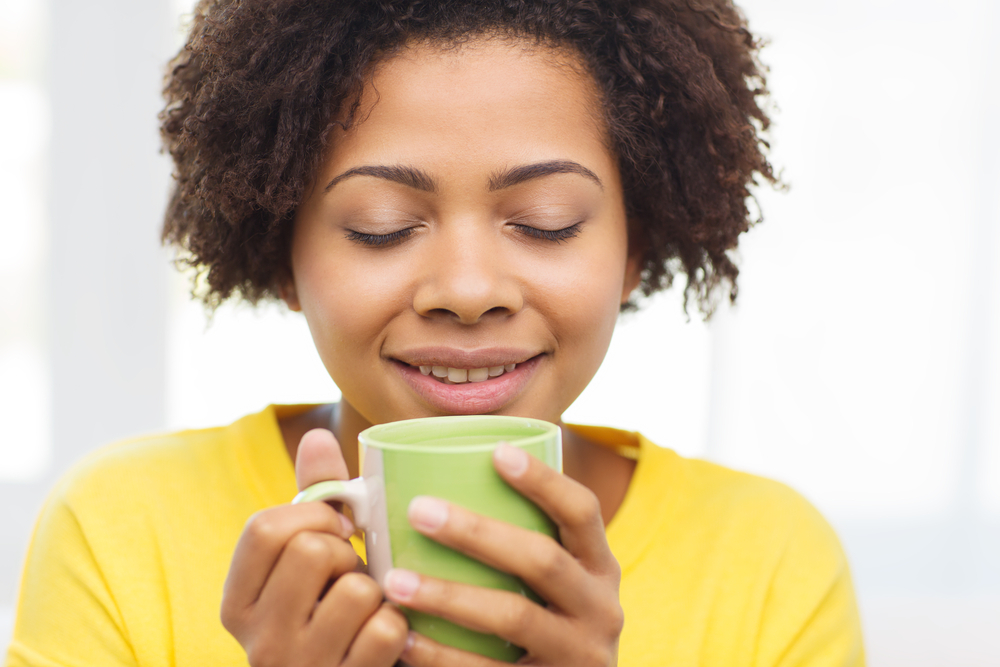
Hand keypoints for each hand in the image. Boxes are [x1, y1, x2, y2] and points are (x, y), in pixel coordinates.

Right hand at [220, 428, 408, 665]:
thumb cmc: (330, 613)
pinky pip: (387, 630)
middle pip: (313, 551)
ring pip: (356, 589)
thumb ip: (313, 500)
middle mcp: (258, 640)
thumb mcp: (309, 563)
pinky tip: (384, 639)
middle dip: (347, 553)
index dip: (312, 516)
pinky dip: (398, 628)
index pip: (264, 529)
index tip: (333, 529)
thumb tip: (316, 435)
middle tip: (350, 575)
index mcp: (238, 603)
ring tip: (367, 610)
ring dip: (376, 592)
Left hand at [382, 443, 622, 665]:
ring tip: (394, 581)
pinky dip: (441, 657)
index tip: (496, 451)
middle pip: (542, 560)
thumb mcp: (557, 586)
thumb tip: (434, 485)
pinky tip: (403, 640)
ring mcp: (579, 656)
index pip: (582, 511)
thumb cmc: (546, 625)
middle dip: (478, 532)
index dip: (544, 480)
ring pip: (513, 618)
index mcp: (600, 568)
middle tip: (419, 510)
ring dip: (448, 595)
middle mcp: (600, 610)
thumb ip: (518, 545)